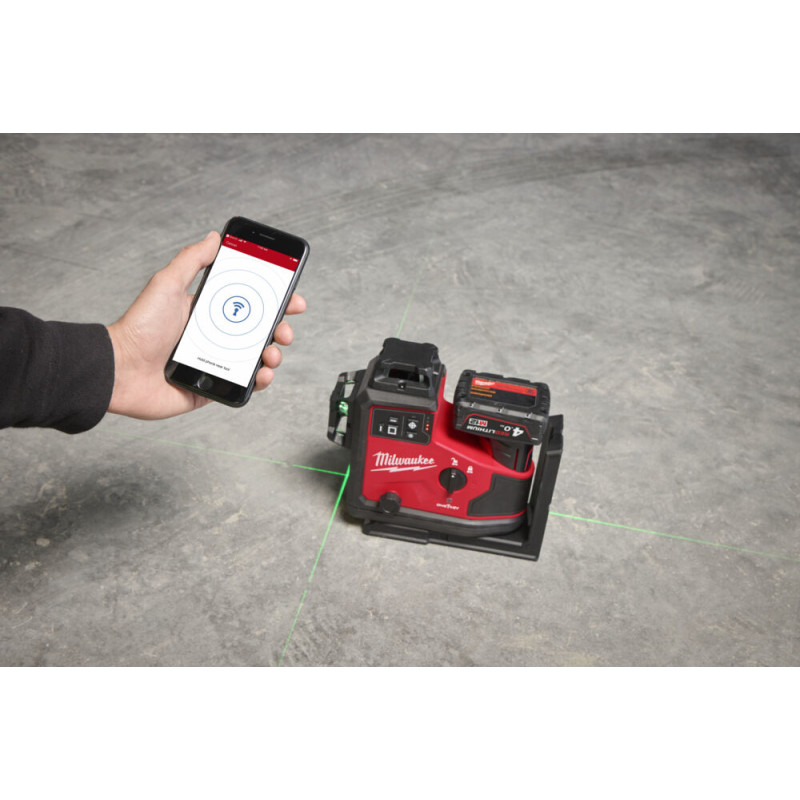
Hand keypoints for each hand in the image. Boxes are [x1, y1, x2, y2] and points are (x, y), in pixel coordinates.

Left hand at [106, 231, 305, 419]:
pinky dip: (260, 381)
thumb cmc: (139, 327)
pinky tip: (261, 374)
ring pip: (257, 359)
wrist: (120, 369)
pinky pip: (244, 386)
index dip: (275, 302)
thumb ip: (192, 260)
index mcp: (207, 313)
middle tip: (284, 330)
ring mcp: (215, 363)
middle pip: (260, 332)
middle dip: (281, 329)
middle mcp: (215, 338)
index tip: (293, 300)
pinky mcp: (213, 388)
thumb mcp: (168, 284)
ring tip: (270, 354)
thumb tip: (215, 237)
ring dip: (274, 355)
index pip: (249, 305)